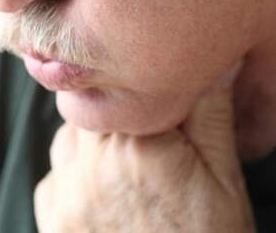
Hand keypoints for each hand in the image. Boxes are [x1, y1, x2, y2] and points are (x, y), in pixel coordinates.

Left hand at [34, 62, 255, 231]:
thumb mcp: (224, 178)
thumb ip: (211, 112)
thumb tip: (215, 58)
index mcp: (140, 147)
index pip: (127, 83)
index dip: (144, 86)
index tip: (163, 99)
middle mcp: (92, 165)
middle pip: (93, 106)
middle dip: (120, 112)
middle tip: (151, 137)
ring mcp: (66, 194)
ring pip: (70, 135)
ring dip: (94, 139)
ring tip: (129, 165)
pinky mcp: (51, 219)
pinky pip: (55, 173)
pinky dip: (76, 173)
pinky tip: (107, 192)